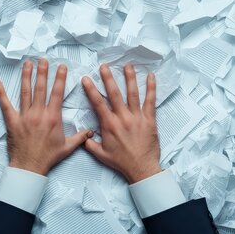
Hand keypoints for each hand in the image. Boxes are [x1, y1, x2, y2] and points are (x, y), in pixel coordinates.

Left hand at [0, 58, 92, 175]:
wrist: (30, 166)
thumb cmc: (48, 157)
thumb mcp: (67, 147)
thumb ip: (80, 137)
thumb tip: (91, 132)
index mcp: (53, 118)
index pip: (57, 93)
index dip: (60, 78)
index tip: (61, 67)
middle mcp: (39, 114)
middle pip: (41, 88)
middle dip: (42, 72)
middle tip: (43, 59)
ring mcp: (24, 116)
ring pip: (25, 92)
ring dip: (26, 76)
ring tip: (27, 64)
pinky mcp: (12, 121)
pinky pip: (6, 105)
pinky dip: (1, 93)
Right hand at [81, 64, 161, 183]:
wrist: (141, 168)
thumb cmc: (121, 162)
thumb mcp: (100, 154)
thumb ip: (89, 143)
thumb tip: (83, 133)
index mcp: (109, 125)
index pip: (98, 103)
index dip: (91, 90)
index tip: (86, 78)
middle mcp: (122, 118)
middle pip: (114, 94)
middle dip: (108, 78)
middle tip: (104, 66)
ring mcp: (137, 117)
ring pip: (132, 93)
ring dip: (129, 78)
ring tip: (127, 65)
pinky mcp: (149, 119)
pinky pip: (151, 101)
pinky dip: (151, 88)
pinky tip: (151, 76)